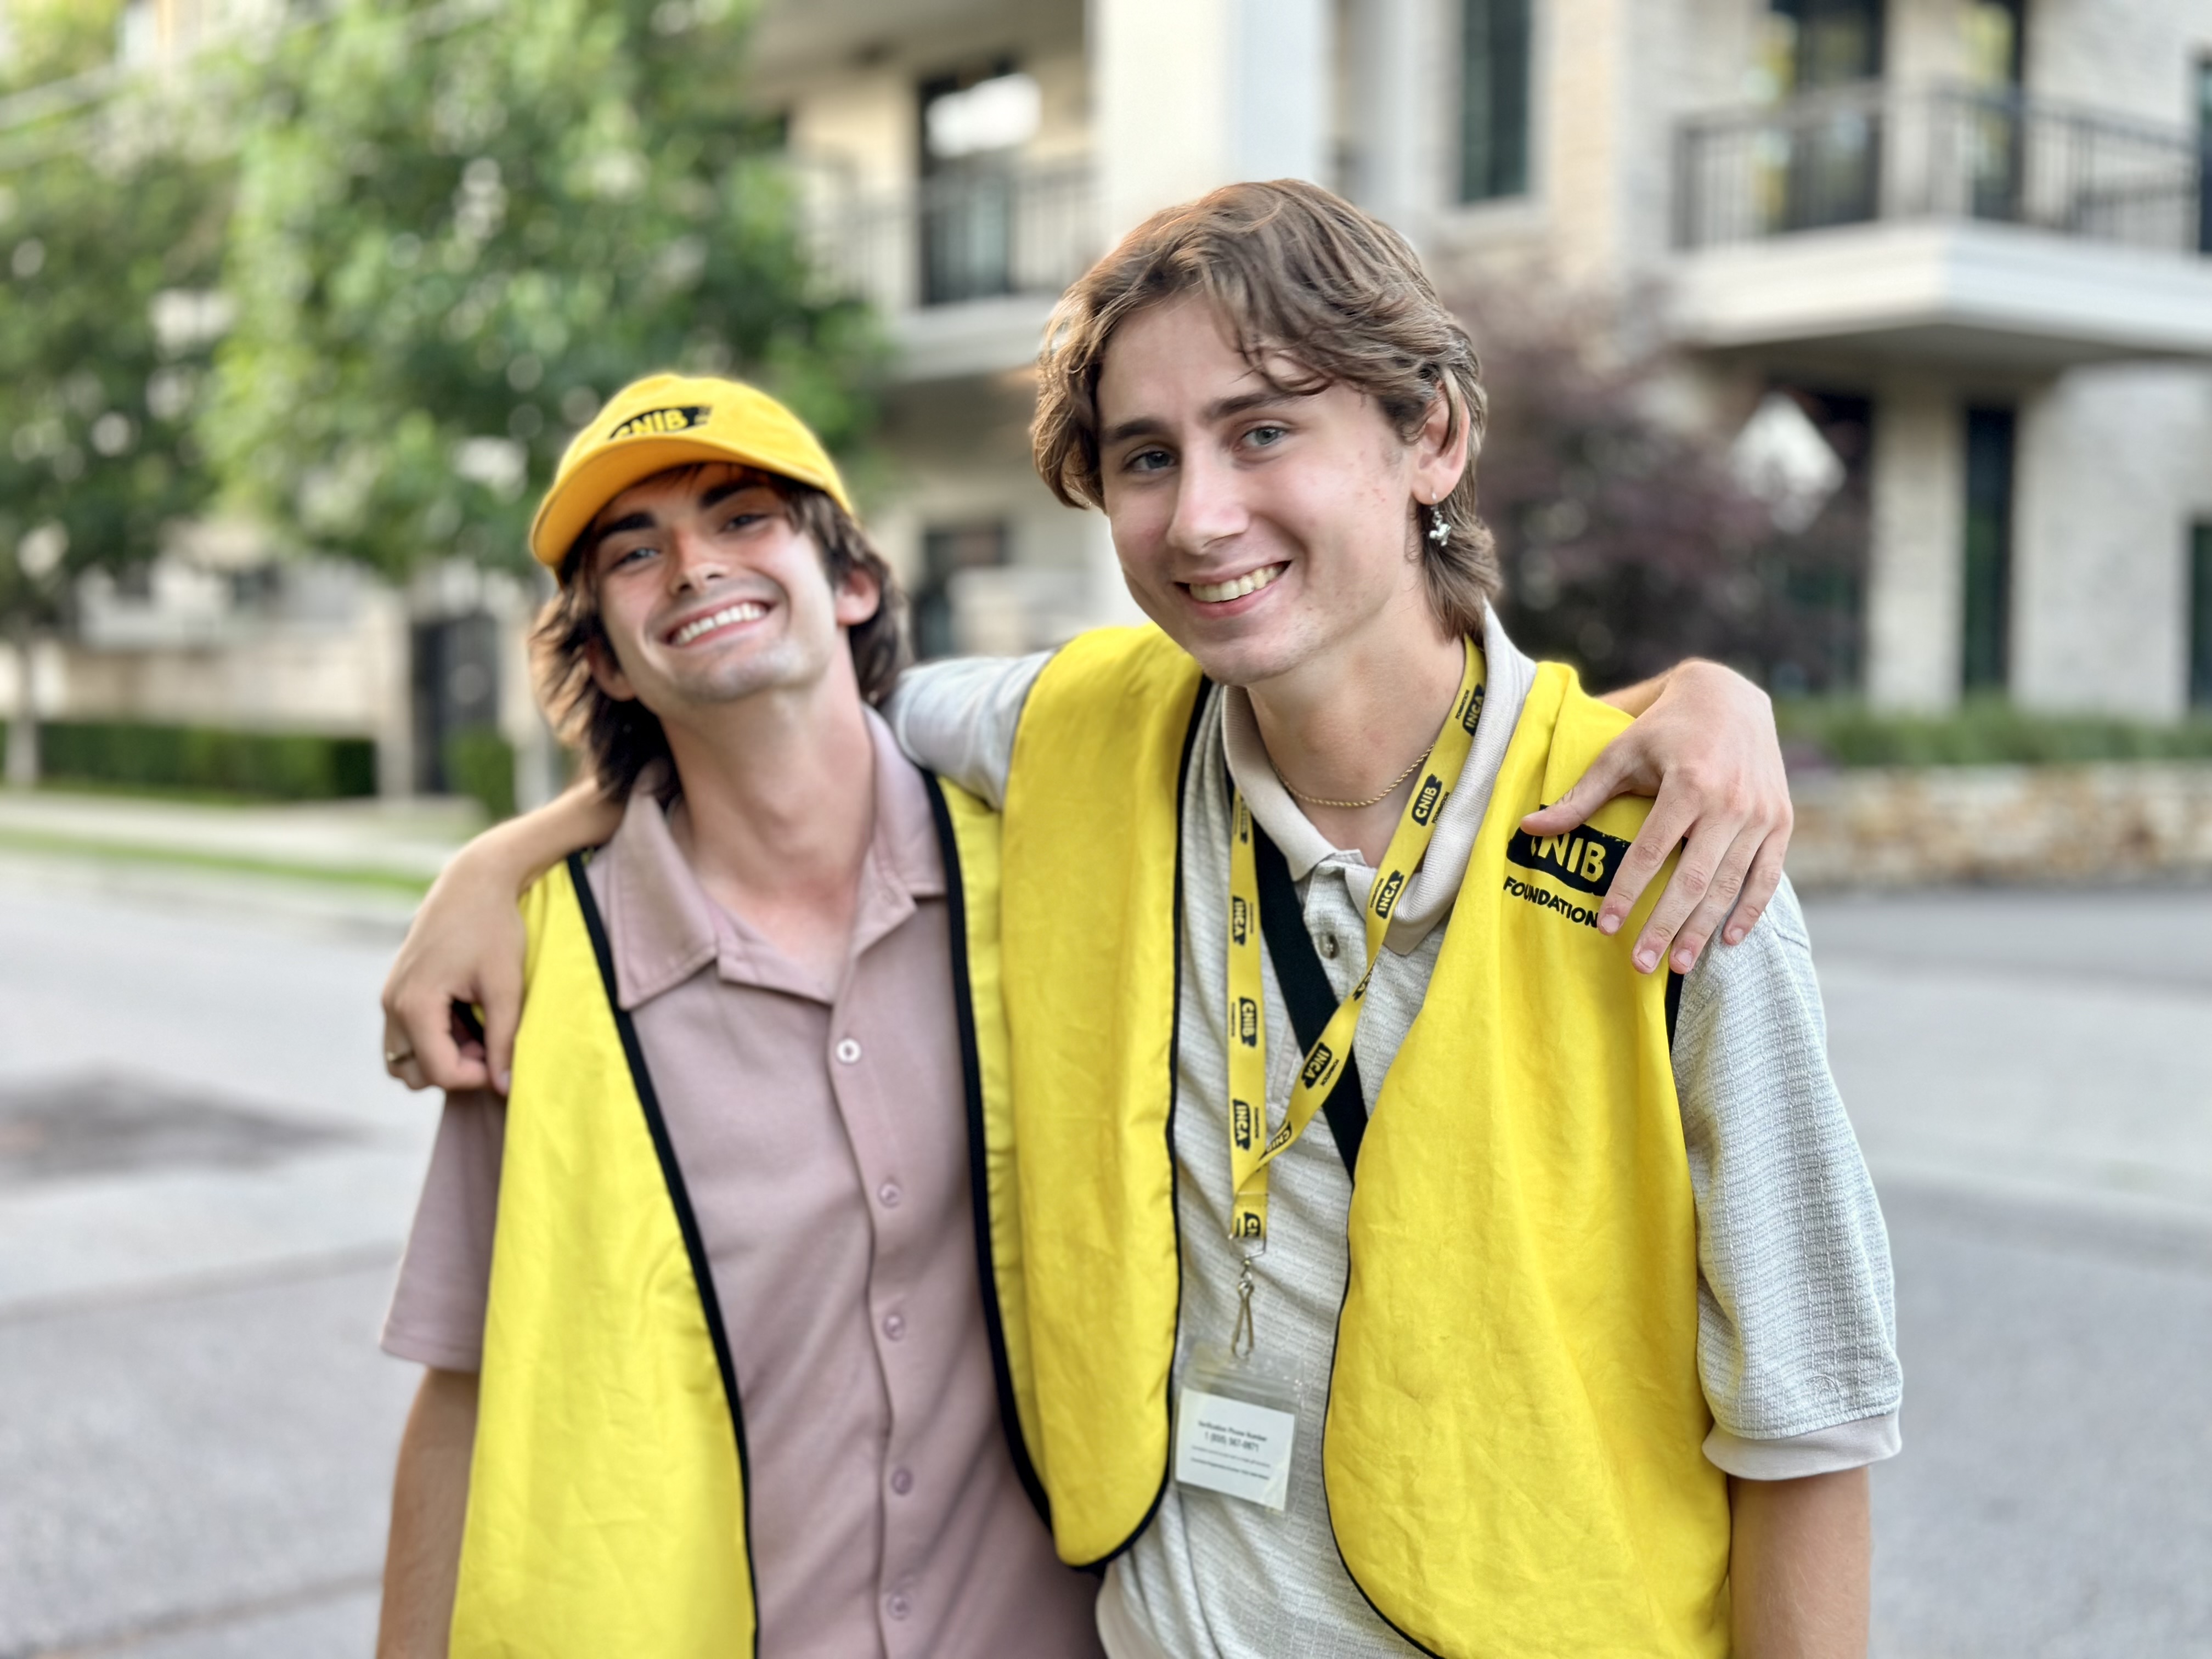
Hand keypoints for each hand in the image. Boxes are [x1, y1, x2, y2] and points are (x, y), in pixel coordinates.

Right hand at [382, 847, 529, 1095]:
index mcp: (415, 1004)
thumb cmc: (494, 928)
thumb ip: (505, 1039)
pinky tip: (466, 1015)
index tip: (504, 1057)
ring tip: (478, 1029)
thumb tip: (505, 1088)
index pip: (439, 1073)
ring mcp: (390, 997)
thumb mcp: (506, 986)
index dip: (477, 1077)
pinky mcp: (397, 990)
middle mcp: (392, 1004)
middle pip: (413, 1075)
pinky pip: (407, 1036)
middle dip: (455, 1068)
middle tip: (490, 1040)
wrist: (474, 882)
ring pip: (405, 1060)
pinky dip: (434, 1039)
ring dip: (441, 1057)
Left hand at [1523, 660, 1790, 975]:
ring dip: (1703, 929)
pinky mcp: (1781, 822)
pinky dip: (1750, 911)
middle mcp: (1730, 802)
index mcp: (1689, 784)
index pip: (1652, 851)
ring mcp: (1761, 815)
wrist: (1731, 698)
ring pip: (1730, 885)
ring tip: (1678, 966)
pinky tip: (1727, 941)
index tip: (1605, 927)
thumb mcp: (1619, 754)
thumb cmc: (1663, 728)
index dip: (1627, 891)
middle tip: (1641, 964)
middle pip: (1694, 878)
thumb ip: (1580, 797)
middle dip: (1666, 926)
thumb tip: (1528, 828)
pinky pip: (1767, 876)